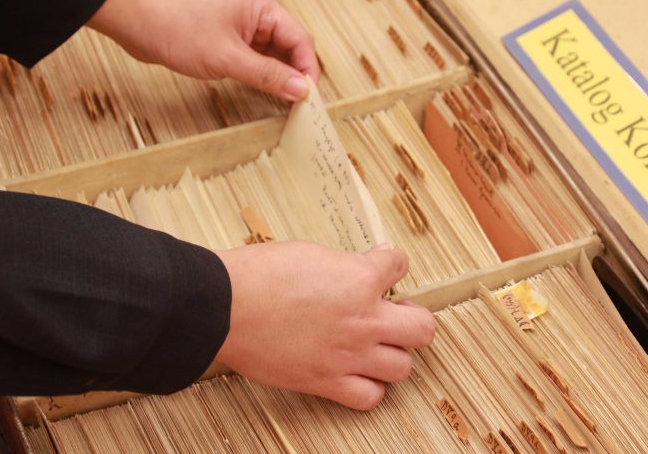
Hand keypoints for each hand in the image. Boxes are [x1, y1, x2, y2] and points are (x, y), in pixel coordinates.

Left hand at [88, 0, 319, 100]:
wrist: (133, 17)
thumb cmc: (176, 27)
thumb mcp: (226, 58)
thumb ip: (267, 75)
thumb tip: (301, 90)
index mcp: (262, 5)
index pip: (299, 39)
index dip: (307, 70)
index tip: (309, 99)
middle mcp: (255, 9)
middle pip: (288, 45)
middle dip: (294, 74)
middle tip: (299, 106)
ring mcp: (239, 21)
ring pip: (270, 51)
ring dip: (276, 74)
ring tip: (282, 103)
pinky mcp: (224, 33)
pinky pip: (251, 53)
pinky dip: (258, 71)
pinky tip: (261, 89)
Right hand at [213, 241, 435, 409]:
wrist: (225, 306)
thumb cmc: (259, 274)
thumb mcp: (310, 252)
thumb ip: (343, 263)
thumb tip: (362, 263)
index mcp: (359, 279)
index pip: (399, 265)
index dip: (391, 263)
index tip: (383, 265)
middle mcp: (363, 320)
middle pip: (422, 329)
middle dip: (413, 319)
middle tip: (395, 314)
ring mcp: (348, 355)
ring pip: (402, 367)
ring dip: (393, 354)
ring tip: (376, 346)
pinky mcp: (326, 382)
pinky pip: (369, 397)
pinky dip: (369, 387)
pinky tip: (356, 372)